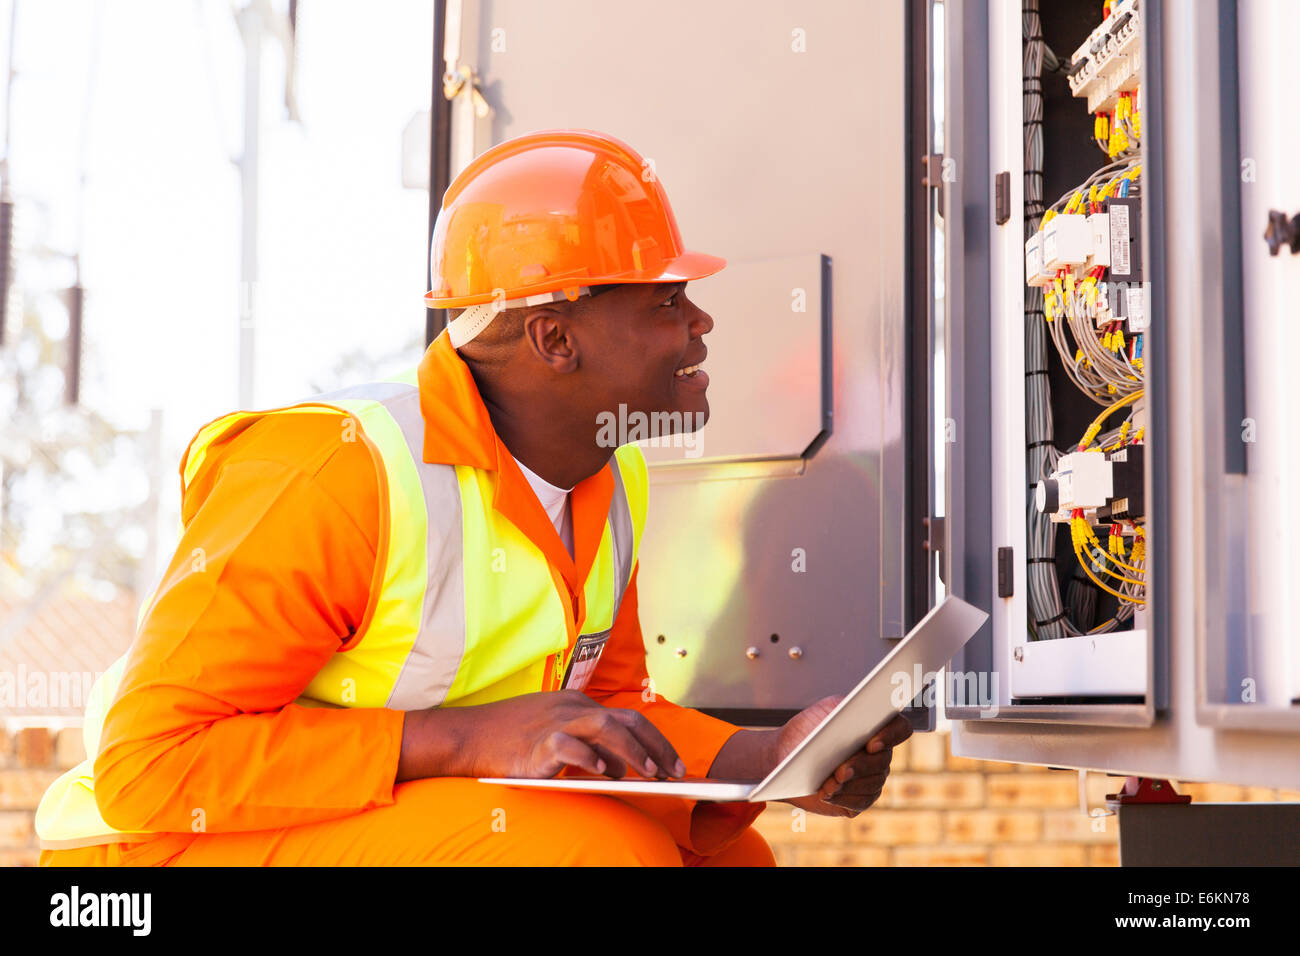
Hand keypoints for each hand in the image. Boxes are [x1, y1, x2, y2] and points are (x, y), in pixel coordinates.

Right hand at [398, 690, 685, 781]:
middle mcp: (571, 707)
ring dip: (631, 751)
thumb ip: (586, 743)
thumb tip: (620, 767)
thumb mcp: (553, 732)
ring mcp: (555, 721)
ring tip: (649, 773)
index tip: (673, 762)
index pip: (628, 717)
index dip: (655, 740)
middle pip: (626, 719)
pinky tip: (604, 773)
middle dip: (656, 746)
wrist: (469, 736)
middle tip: (675, 772)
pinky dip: (590, 758)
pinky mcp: (538, 742)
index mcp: (577, 703)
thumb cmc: (510, 738)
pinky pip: (570, 746)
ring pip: (605, 727)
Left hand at [774, 696, 912, 816]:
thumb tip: (853, 716)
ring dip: (849, 785)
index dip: (891, 735)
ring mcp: (873, 778)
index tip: (871, 744)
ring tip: (828, 785)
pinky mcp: (861, 799)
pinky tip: (826, 794)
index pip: (900, 728)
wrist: (786, 754)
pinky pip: (860, 802)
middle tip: (840, 771)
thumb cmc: (807, 730)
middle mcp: (880, 753)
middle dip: (860, 766)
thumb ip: (842, 709)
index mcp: (877, 726)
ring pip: (872, 784)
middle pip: (883, 761)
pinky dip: (842, 798)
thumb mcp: (823, 711)